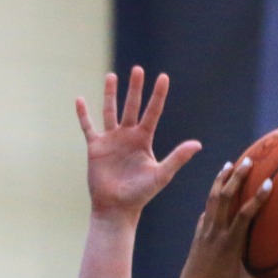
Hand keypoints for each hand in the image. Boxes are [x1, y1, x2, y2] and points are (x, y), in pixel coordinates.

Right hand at [77, 67, 201, 218]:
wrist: (116, 208)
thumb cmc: (140, 195)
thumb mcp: (161, 174)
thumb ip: (177, 157)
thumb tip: (197, 144)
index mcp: (144, 140)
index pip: (152, 112)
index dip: (158, 95)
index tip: (163, 77)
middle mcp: (128, 136)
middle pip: (132, 106)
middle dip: (135, 88)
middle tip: (138, 69)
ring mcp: (111, 140)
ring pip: (110, 111)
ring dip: (110, 94)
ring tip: (112, 76)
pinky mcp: (96, 147)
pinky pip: (88, 126)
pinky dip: (83, 114)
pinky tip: (79, 99)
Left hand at [171, 159, 277, 277]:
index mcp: (229, 245)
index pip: (244, 216)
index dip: (257, 199)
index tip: (268, 182)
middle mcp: (215, 235)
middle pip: (224, 198)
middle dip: (236, 177)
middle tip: (248, 159)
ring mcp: (204, 235)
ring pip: (211, 201)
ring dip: (220, 181)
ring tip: (229, 165)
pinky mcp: (197, 238)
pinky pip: (205, 214)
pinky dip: (211, 201)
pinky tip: (215, 195)